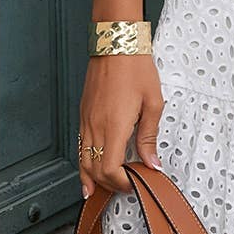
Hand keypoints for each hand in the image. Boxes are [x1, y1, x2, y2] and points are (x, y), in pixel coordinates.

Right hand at [77, 54, 164, 197]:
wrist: (116, 43)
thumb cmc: (136, 68)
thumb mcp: (153, 103)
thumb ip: (149, 136)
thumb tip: (152, 162)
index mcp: (114, 126)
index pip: (109, 169)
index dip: (120, 183)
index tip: (134, 183)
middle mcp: (95, 126)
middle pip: (94, 170)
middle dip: (109, 184)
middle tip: (126, 187)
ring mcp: (86, 120)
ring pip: (82, 160)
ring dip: (93, 177)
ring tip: (103, 189)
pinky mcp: (83, 114)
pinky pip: (81, 145)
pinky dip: (85, 161)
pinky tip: (91, 168)